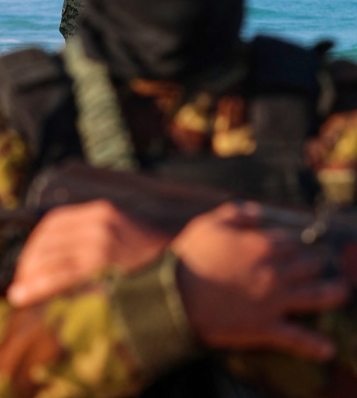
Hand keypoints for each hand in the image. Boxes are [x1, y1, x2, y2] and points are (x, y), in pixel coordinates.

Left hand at [8, 201, 170, 306]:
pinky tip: (24, 296)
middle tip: (22, 281)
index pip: (55, 221)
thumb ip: (98, 236)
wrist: (186, 265)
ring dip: (28, 276)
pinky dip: (37, 286)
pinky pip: (60, 275)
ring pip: (49, 257)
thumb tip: (63, 255)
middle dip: (28, 262)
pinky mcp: (103, 263)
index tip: (29, 262)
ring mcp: (102, 241)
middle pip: (47, 239)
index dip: (36, 242)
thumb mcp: (125, 233)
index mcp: (104, 211)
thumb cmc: (156, 256)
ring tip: (20, 293)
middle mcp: (100, 222)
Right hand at [172, 203, 348, 360]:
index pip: (296, 240)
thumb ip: (239, 213)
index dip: (300, 242)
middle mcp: (277, 271)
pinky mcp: (265, 328)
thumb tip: (259, 212)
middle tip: (323, 264)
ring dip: (334, 293)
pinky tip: (330, 351)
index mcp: (266, 244)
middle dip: (319, 263)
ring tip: (344, 292)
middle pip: (311, 264)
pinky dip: (314, 346)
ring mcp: (274, 301)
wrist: (170, 299)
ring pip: (315, 295)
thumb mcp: (211, 224)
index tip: (304, 245)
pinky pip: (295, 338)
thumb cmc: (188, 259)